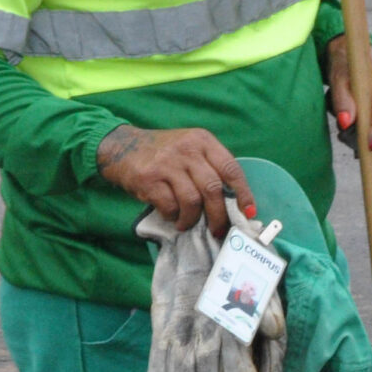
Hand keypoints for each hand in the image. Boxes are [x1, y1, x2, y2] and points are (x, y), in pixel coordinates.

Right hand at [97, 125, 256, 235]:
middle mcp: (187, 150)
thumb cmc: (163, 153)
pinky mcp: (149, 178)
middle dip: (218, 215)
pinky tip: (170, 215)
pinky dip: (173, 216)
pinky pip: (169, 206)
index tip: (249, 212)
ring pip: (192, 200)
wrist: (122, 146)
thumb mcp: (189, 149)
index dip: (243, 193)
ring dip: (192, 218)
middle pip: (213, 189)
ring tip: (186, 223)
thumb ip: (209, 167)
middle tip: (218, 230)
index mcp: (203, 141)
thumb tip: (231, 203)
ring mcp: (167, 163)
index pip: (231, 168)